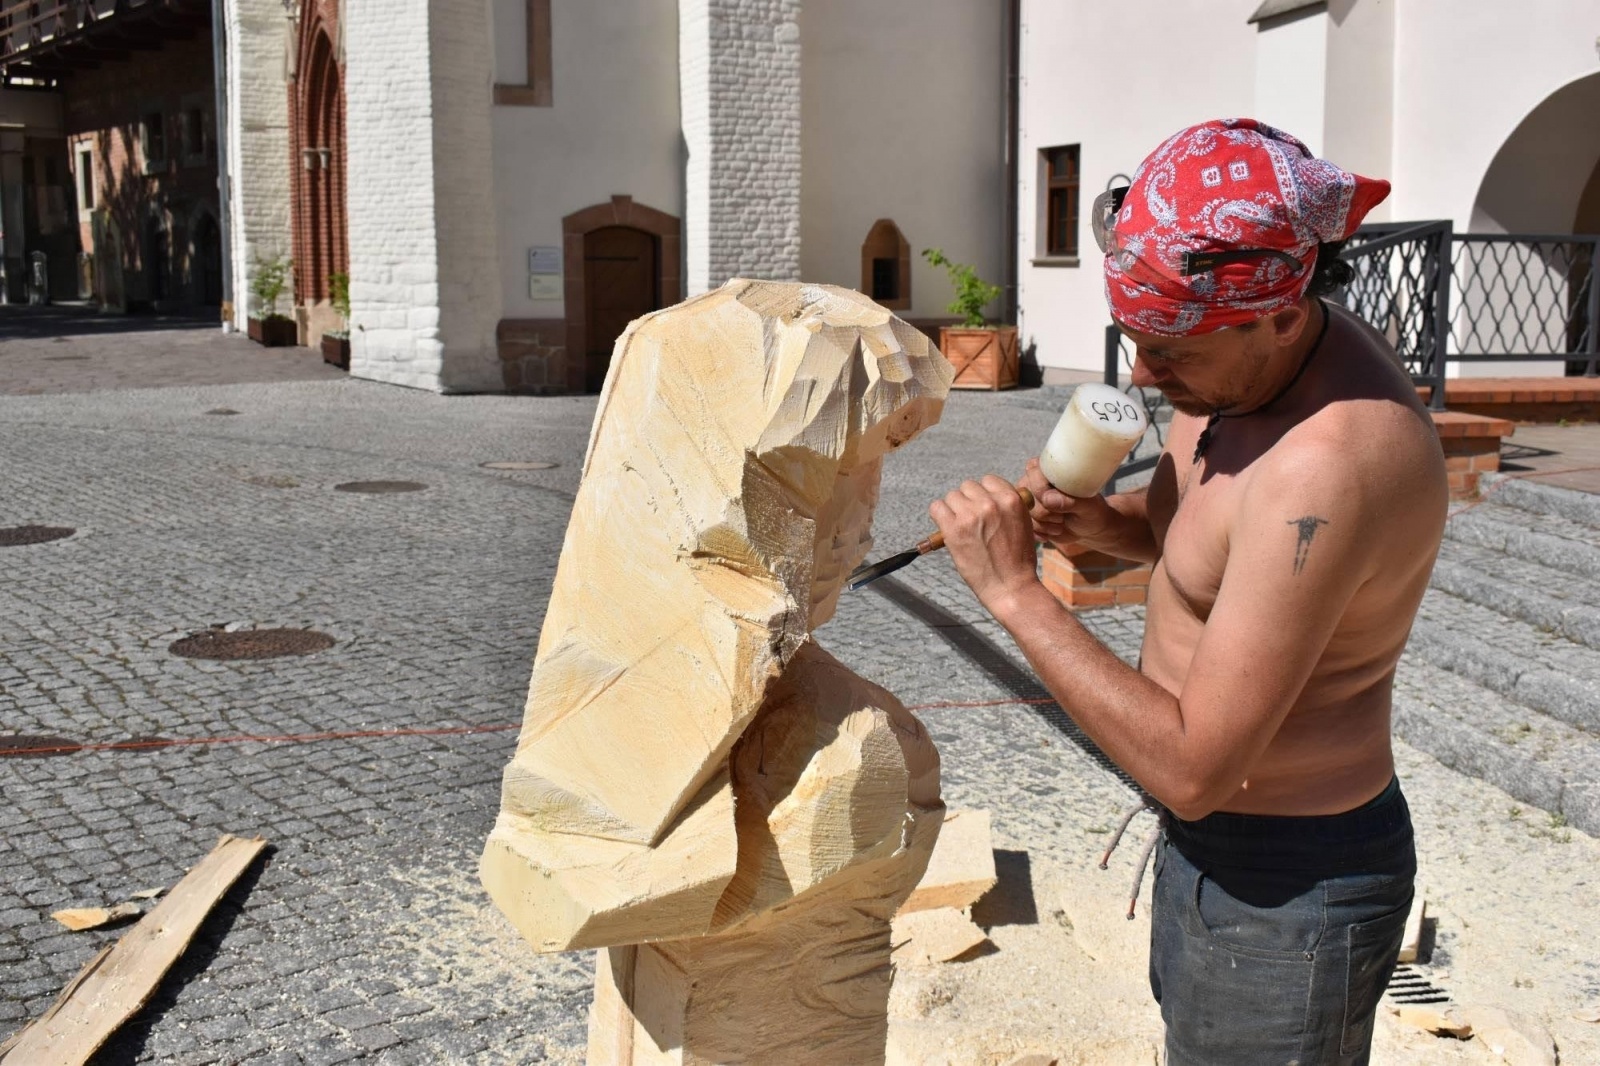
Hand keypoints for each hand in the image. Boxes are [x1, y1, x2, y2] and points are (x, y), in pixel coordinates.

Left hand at [929, 474, 1040, 611]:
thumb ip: (1008, 505)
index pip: (989, 480)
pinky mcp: (953, 529)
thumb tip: (990, 494)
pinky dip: (939, 515)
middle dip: (969, 501)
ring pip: (952, 496)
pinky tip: (947, 527)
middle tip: (972, 520)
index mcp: (1011, 499)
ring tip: (961, 527)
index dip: (984, 494)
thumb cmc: (1018, 558)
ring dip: (954, 509)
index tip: (983, 507)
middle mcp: (990, 503)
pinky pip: (937, 508)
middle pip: (968, 487)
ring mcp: (970, 515)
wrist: (1009, 585)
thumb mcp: (1023, 522)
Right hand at [1019, 457, 1115, 551]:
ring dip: (1046, 524)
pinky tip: (1055, 529)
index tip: (1062, 501)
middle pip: (1026, 495)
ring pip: (1026, 513)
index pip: (1032, 472)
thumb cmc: (1092, 511)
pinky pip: (1026, 525)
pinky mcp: (1027, 515)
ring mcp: (1029, 499)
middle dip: (1046, 511)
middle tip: (1065, 514)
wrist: (1089, 529)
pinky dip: (1042, 532)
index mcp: (1051, 469)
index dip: (1041, 489)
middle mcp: (1035, 481)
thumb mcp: (1088, 506)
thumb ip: (1070, 501)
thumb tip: (1047, 499)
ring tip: (1062, 522)